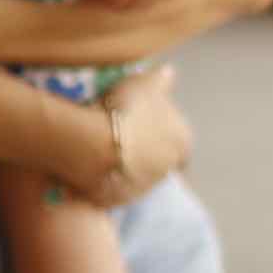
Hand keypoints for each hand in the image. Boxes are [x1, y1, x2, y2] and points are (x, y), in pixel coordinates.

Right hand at [40, 68, 193, 210]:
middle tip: (121, 134)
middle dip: (145, 151)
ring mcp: (145, 188)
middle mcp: (169, 169)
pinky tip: (90, 161)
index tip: (147, 126)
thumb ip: (160, 80)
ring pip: (139, 175)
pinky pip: (114, 187)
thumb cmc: (124, 109)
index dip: (165, 134)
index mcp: (182, 143)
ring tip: (101, 145)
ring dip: (126, 165)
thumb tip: (169, 72)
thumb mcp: (144, 83)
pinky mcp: (119, 199)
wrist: (94, 144)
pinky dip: (106, 177)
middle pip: (161, 161)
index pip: (182, 145)